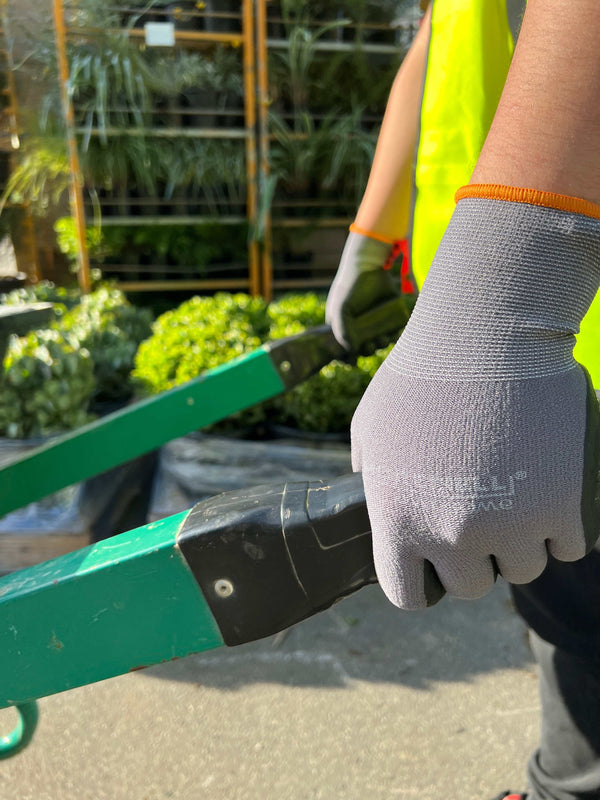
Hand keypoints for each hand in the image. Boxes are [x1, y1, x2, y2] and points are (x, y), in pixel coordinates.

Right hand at [326, 231, 408, 352]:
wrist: (368, 266)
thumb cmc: (350, 288)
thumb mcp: (340, 310)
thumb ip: (341, 331)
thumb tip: (352, 352)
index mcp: (343, 325)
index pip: (345, 347)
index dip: (348, 357)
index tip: (353, 360)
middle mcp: (359, 324)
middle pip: (365, 346)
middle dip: (369, 349)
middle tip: (371, 344)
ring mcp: (375, 319)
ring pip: (380, 339)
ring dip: (382, 344)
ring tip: (383, 339)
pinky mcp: (390, 314)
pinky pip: (393, 330)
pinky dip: (394, 335)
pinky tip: (393, 335)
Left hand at [352, 190, 599, 609]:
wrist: (487, 335)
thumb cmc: (421, 374)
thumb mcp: (369, 426)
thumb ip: (368, 474)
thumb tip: (376, 498)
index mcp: (399, 521)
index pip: (407, 594)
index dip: (421, 580)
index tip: (433, 565)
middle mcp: (452, 535)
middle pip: (469, 586)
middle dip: (473, 558)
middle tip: (478, 519)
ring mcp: (511, 525)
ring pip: (523, 569)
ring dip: (520, 542)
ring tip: (513, 497)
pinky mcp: (562, 507)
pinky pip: (569, 546)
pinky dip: (562, 526)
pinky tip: (548, 491)